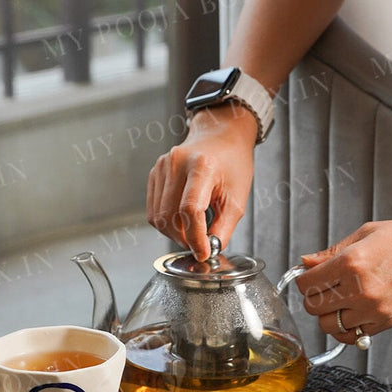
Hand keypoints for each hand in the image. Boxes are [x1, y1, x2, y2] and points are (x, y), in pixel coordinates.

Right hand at [147, 103, 256, 261]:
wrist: (220, 137)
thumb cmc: (232, 164)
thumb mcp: (237, 198)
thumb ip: (224, 227)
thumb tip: (210, 250)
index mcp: (201, 166)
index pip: (190, 210)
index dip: (195, 237)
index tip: (204, 253)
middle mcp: (176, 163)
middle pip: (170, 216)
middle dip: (184, 239)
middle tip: (199, 246)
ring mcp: (161, 167)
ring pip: (158, 216)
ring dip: (174, 234)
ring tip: (192, 234)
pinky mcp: (154, 173)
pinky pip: (153, 209)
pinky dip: (166, 223)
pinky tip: (182, 221)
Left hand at [295, 219, 391, 344]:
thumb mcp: (366, 234)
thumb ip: (331, 252)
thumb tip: (305, 262)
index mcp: (350, 263)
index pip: (305, 283)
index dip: (302, 279)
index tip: (307, 276)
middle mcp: (359, 289)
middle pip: (312, 306)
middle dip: (312, 296)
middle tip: (322, 288)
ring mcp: (372, 309)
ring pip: (327, 325)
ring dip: (326, 314)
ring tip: (337, 301)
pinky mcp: (384, 323)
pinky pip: (350, 336)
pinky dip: (344, 329)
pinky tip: (349, 315)